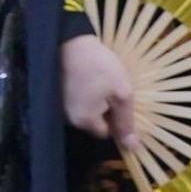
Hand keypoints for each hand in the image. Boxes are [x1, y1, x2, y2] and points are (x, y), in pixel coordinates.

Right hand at [61, 32, 138, 149]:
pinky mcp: (59, 94)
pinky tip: (93, 78)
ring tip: (103, 81)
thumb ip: (126, 121)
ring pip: (88, 110)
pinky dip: (88, 92)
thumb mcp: (121, 93)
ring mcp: (62, 106)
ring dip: (99, 99)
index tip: (124, 100)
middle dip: (108, 108)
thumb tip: (132, 148)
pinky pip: (79, 100)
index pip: (108, 133)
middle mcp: (69, 119)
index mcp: (84, 121)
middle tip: (115, 88)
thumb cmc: (100, 68)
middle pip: (97, 122)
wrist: (72, 43)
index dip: (119, 119)